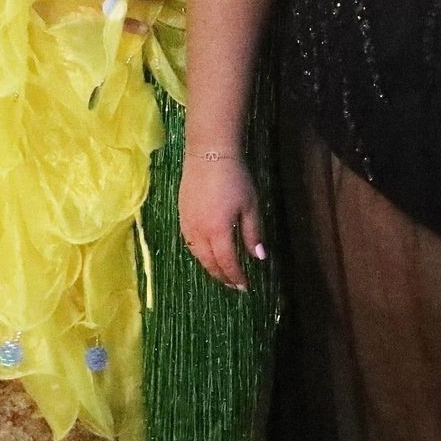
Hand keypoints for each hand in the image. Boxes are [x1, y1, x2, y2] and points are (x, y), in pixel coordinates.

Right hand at [178, 158, 263, 290]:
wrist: (209, 155)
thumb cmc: (235, 178)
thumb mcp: (250, 205)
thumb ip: (253, 233)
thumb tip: (259, 257)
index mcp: (218, 231)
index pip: (227, 262)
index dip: (236, 276)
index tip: (244, 286)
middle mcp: (199, 232)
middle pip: (209, 262)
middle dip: (222, 276)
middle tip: (233, 284)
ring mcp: (187, 224)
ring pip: (197, 255)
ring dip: (209, 267)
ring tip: (221, 273)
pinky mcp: (181, 216)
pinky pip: (189, 243)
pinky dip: (199, 254)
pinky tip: (206, 254)